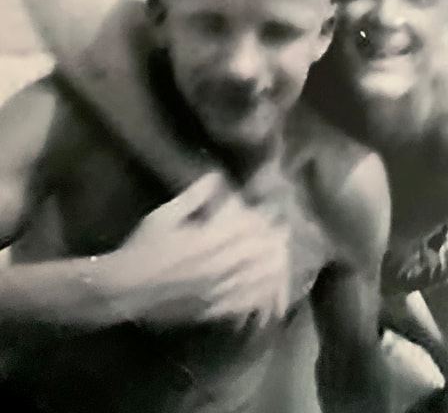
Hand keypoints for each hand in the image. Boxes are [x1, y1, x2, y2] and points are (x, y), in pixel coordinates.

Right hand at [104, 173, 289, 328]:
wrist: (124, 289)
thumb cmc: (142, 248)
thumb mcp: (164, 215)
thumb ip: (193, 197)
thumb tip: (215, 176)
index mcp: (208, 241)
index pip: (247, 228)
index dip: (264, 220)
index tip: (273, 212)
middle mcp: (218, 266)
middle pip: (257, 253)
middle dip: (274, 242)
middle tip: (284, 232)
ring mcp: (217, 290)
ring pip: (256, 279)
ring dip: (273, 267)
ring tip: (283, 257)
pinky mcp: (212, 309)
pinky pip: (244, 303)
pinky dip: (260, 296)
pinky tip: (269, 290)